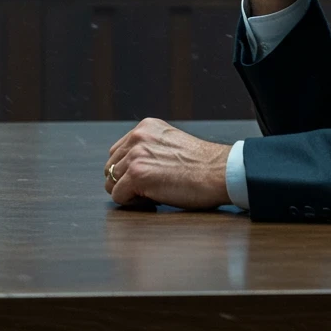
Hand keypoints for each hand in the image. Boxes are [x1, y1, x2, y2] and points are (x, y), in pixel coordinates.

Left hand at [104, 118, 231, 209]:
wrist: (220, 171)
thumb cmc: (203, 165)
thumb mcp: (171, 144)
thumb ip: (150, 148)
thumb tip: (130, 168)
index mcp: (145, 127)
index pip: (117, 152)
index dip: (128, 170)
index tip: (148, 178)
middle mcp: (137, 137)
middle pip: (110, 167)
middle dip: (125, 182)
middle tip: (150, 189)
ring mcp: (135, 155)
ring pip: (111, 183)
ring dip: (129, 193)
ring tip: (152, 194)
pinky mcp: (136, 174)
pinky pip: (118, 196)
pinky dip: (132, 203)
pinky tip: (153, 199)